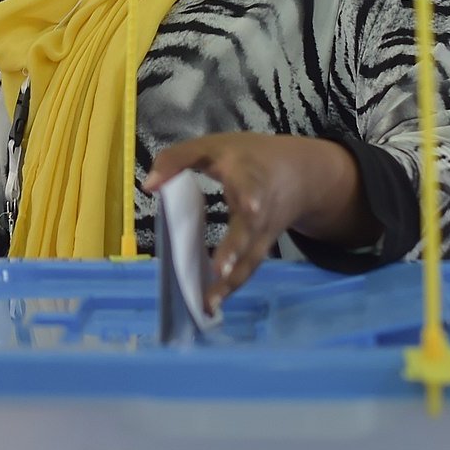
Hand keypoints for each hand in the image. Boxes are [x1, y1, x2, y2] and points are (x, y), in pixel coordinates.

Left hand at [145, 133, 371, 312]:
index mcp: (248, 175)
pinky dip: (231, 286)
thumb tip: (149, 186)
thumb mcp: (211, 146)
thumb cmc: (246, 157)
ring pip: (251, 257)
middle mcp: (261, 206)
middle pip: (251, 229)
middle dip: (237, 248)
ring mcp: (264, 230)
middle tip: (219, 270)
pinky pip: (248, 267)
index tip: (251, 207)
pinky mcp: (263, 246)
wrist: (300, 174)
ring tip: (208, 302)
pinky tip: (211, 303)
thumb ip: (177, 159)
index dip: (252, 194)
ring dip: (231, 280)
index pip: (250, 184)